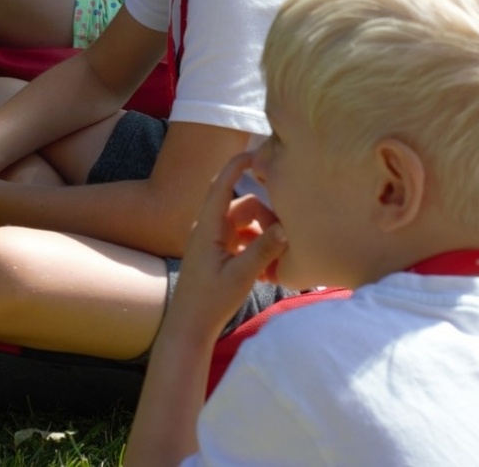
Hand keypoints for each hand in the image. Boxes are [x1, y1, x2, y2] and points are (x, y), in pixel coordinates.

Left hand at [171, 153, 288, 335]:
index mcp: (208, 227)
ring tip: (279, 262)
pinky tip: (269, 272)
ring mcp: (214, 240)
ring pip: (247, 224)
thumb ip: (263, 250)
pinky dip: (258, 248)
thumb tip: (286, 226)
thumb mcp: (241, 276)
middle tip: (288, 238)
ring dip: (265, 236)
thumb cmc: (209, 301)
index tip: (258, 153)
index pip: (222, 185)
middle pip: (244, 207)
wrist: (190, 326)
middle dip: (267, 217)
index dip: (237, 165)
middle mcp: (209, 228)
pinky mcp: (219, 253)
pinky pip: (244, 240)